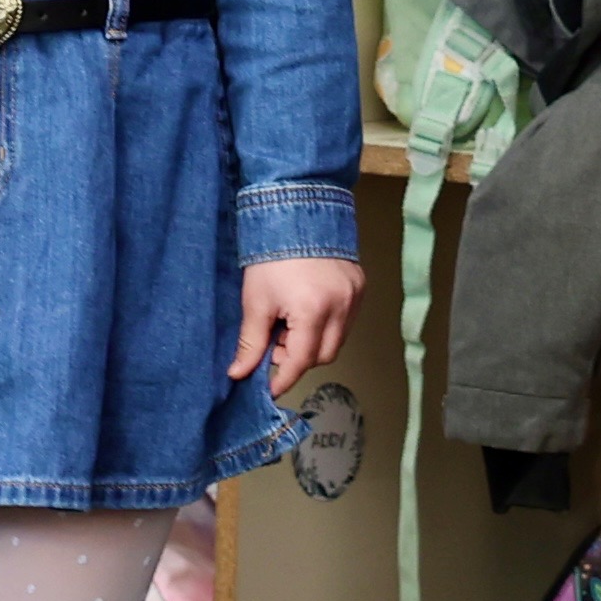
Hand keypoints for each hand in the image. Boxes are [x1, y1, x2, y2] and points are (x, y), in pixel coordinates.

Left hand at [236, 257, 363, 391]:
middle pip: (324, 355)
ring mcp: (354, 296)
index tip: (270, 388)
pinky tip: (307, 311)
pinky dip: (328, 325)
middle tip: (276, 343)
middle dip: (299, 357)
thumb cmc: (271, 256)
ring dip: (314, 342)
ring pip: (337, 340)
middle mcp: (341, 306)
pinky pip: (346, 320)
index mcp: (313, 311)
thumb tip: (239, 373)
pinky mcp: (360, 286)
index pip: (301, 361)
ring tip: (290, 324)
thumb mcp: (256, 301)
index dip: (284, 378)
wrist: (294, 212)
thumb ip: (251, 343)